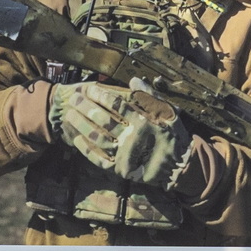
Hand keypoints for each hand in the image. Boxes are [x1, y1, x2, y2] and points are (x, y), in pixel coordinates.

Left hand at [49, 78, 190, 189]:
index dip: (101, 96)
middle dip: (87, 108)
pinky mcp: (121, 170)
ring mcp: (125, 156)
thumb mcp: (169, 112)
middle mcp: (133, 138)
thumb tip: (133, 80)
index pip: (118, 105)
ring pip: (98, 139)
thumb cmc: (174, 136)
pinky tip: (76, 139)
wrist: (180, 167)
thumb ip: (150, 96)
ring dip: (82, 126)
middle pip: (104, 121)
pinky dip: (86, 150)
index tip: (90, 89)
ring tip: (70, 115)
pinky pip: (99, 160)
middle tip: (74, 99)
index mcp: (144, 122)